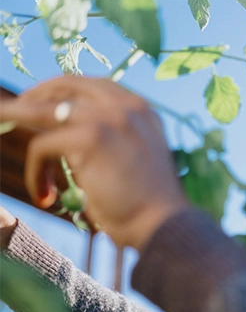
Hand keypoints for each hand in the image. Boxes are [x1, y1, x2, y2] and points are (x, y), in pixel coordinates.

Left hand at [0, 76, 188, 249]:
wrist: (164, 226)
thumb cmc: (151, 206)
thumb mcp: (136, 160)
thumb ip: (113, 141)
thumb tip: (72, 139)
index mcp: (142, 110)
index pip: (94, 86)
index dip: (63, 91)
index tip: (43, 102)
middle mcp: (125, 106)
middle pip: (66, 85)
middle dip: (35, 95)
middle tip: (12, 112)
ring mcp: (106, 118)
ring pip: (44, 110)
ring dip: (15, 117)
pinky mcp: (87, 138)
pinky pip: (41, 147)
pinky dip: (36, 173)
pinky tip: (45, 195)